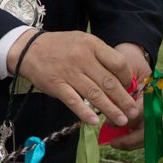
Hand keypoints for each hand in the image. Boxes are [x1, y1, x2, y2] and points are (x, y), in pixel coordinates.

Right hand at [8, 30, 140, 127]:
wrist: (28, 49)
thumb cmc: (60, 46)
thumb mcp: (82, 41)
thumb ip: (100, 56)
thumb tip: (121, 77)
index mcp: (92, 45)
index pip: (118, 63)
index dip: (127, 78)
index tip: (130, 88)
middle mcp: (82, 58)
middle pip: (109, 81)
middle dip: (124, 99)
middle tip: (134, 112)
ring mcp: (68, 72)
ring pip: (94, 94)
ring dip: (110, 109)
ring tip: (122, 120)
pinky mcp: (56, 85)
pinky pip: (73, 101)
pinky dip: (84, 112)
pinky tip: (94, 121)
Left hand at [104, 43, 153, 150]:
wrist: (131, 55)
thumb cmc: (126, 60)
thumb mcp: (123, 67)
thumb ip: (120, 83)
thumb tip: (111, 103)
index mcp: (151, 91)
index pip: (145, 111)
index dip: (129, 119)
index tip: (110, 123)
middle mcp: (154, 104)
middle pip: (149, 128)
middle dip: (131, 138)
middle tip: (113, 142)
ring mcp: (150, 112)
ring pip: (146, 134)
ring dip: (130, 142)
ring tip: (114, 144)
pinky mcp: (143, 117)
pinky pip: (140, 133)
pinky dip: (129, 140)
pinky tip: (116, 142)